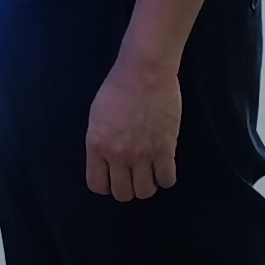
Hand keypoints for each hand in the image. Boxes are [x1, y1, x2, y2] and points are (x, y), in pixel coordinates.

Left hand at [84, 52, 181, 200]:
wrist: (145, 71)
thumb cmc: (118, 86)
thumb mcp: (97, 116)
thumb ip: (100, 141)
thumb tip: (105, 160)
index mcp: (97, 145)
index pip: (97, 185)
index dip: (107, 185)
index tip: (114, 177)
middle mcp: (118, 155)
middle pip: (123, 193)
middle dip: (128, 188)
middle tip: (134, 175)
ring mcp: (142, 154)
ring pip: (145, 191)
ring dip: (148, 185)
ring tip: (150, 171)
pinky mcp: (165, 149)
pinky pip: (167, 180)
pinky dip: (166, 178)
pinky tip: (164, 166)